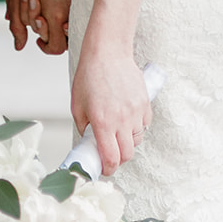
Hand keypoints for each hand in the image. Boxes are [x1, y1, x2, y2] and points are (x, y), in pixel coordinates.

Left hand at [6, 0, 75, 54]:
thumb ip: (17, 25)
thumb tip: (19, 47)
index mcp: (56, 15)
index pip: (57, 47)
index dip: (46, 47)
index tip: (38, 40)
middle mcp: (71, 10)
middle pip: (64, 39)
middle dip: (46, 30)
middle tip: (36, 14)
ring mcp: (80, 2)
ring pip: (70, 25)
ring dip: (54, 19)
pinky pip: (78, 10)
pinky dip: (65, 10)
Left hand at [71, 42, 149, 175]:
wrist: (108, 52)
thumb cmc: (90, 75)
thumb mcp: (77, 105)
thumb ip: (84, 127)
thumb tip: (90, 141)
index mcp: (102, 122)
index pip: (111, 158)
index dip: (108, 169)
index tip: (105, 169)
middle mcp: (122, 120)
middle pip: (127, 154)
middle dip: (119, 159)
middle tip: (111, 154)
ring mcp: (136, 112)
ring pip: (137, 140)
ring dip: (128, 143)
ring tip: (118, 133)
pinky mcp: (145, 104)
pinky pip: (144, 125)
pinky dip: (137, 127)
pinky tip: (127, 120)